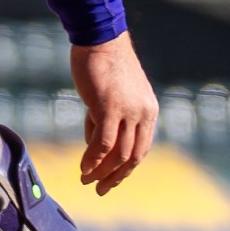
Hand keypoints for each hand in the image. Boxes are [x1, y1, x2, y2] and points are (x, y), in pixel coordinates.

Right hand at [70, 32, 157, 195]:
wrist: (100, 41)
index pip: (140, 149)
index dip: (125, 169)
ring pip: (118, 153)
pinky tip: (83, 169)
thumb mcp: (110, 98)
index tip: (109, 181)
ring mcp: (128, 111)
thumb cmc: (103, 66)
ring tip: (86, 180)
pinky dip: (93, 160)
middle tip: (99, 189)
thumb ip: (106, 122)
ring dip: (101, 171)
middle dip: (115, 176)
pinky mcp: (109, 108)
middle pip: (132, 156)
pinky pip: (103, 143)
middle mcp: (143, 113)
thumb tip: (95, 146)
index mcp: (148, 111)